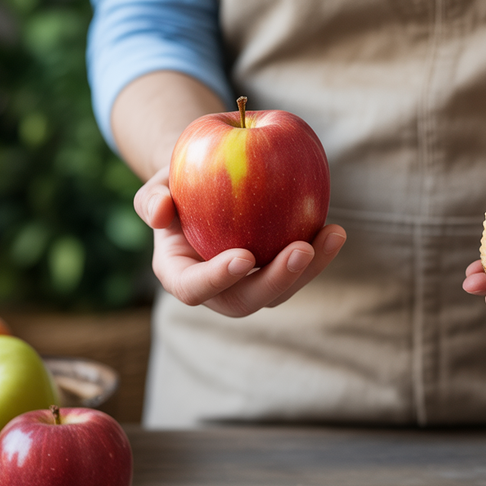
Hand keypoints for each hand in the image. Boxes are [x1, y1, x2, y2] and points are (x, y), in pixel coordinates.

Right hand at [133, 167, 346, 316]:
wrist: (203, 185)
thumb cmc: (176, 185)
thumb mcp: (157, 185)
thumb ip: (150, 198)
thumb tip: (159, 212)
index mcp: (179, 274)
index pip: (195, 288)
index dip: (218, 278)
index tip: (245, 256)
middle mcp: (216, 290)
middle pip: (247, 300)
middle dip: (277, 280)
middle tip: (301, 250)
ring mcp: (249, 284)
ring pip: (281, 290)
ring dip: (310, 269)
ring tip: (332, 235)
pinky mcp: (275, 271)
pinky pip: (298, 270)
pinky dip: (319, 253)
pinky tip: (335, 230)